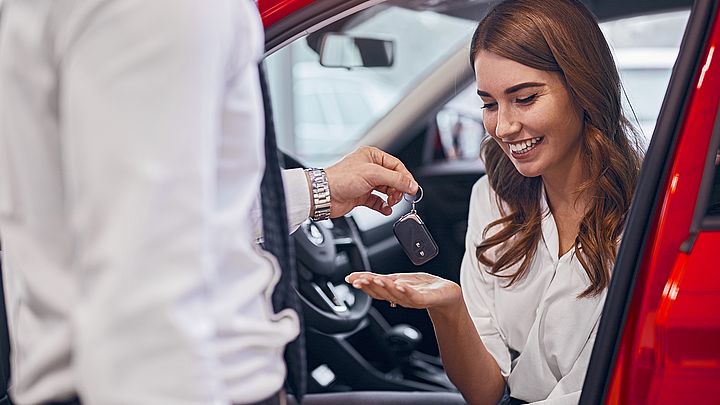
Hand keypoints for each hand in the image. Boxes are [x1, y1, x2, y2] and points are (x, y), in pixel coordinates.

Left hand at [324, 147, 417, 216]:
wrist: (324, 195)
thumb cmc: (341, 179)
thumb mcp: (373, 174)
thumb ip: (395, 180)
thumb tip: (411, 185)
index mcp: (372, 156)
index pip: (396, 166)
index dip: (405, 177)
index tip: (413, 188)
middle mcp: (369, 168)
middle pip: (393, 179)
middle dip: (398, 189)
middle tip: (400, 197)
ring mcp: (365, 183)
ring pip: (386, 191)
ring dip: (391, 198)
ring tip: (391, 202)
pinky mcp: (361, 196)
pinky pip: (378, 202)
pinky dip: (383, 206)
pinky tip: (385, 209)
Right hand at [345, 271, 461, 310]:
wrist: (447, 296)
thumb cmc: (424, 287)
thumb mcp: (400, 280)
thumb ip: (384, 280)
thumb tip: (364, 277)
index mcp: (393, 291)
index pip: (374, 287)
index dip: (362, 282)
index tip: (351, 278)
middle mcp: (400, 297)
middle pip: (381, 292)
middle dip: (369, 285)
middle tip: (358, 280)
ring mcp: (412, 299)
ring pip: (395, 294)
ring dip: (384, 287)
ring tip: (376, 280)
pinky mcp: (426, 299)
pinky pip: (414, 296)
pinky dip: (405, 291)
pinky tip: (399, 285)